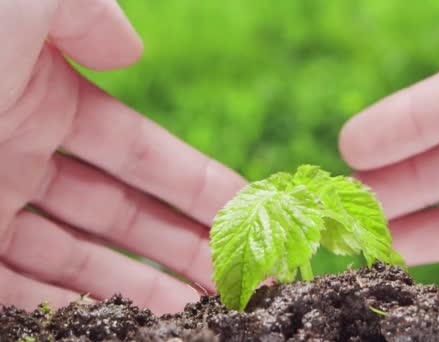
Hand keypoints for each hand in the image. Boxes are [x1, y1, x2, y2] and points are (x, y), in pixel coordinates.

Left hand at [0, 1, 244, 312]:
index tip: (248, 212)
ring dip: (141, 288)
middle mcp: (15, 158)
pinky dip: (76, 312)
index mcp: (40, 98)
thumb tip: (131, 50)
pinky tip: (128, 325)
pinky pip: (21, 297)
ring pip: (79, 264)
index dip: (199, 184)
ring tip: (199, 313)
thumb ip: (82, 9)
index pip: (142, 154)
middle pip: (122, 216)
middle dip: (184, 246)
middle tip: (238, 275)